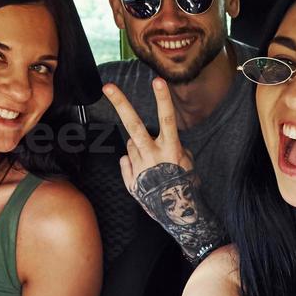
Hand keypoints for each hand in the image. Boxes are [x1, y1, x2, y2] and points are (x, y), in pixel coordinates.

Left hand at [103, 79, 224, 262]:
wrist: (180, 216)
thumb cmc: (186, 186)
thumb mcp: (186, 163)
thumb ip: (170, 147)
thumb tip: (150, 142)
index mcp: (171, 149)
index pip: (167, 119)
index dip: (162, 99)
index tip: (157, 80)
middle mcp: (152, 156)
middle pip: (134, 125)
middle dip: (121, 104)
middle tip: (108, 87)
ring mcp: (139, 168)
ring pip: (131, 144)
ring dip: (139, 147)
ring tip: (153, 163)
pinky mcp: (130, 180)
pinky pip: (126, 161)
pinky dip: (132, 163)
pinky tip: (145, 173)